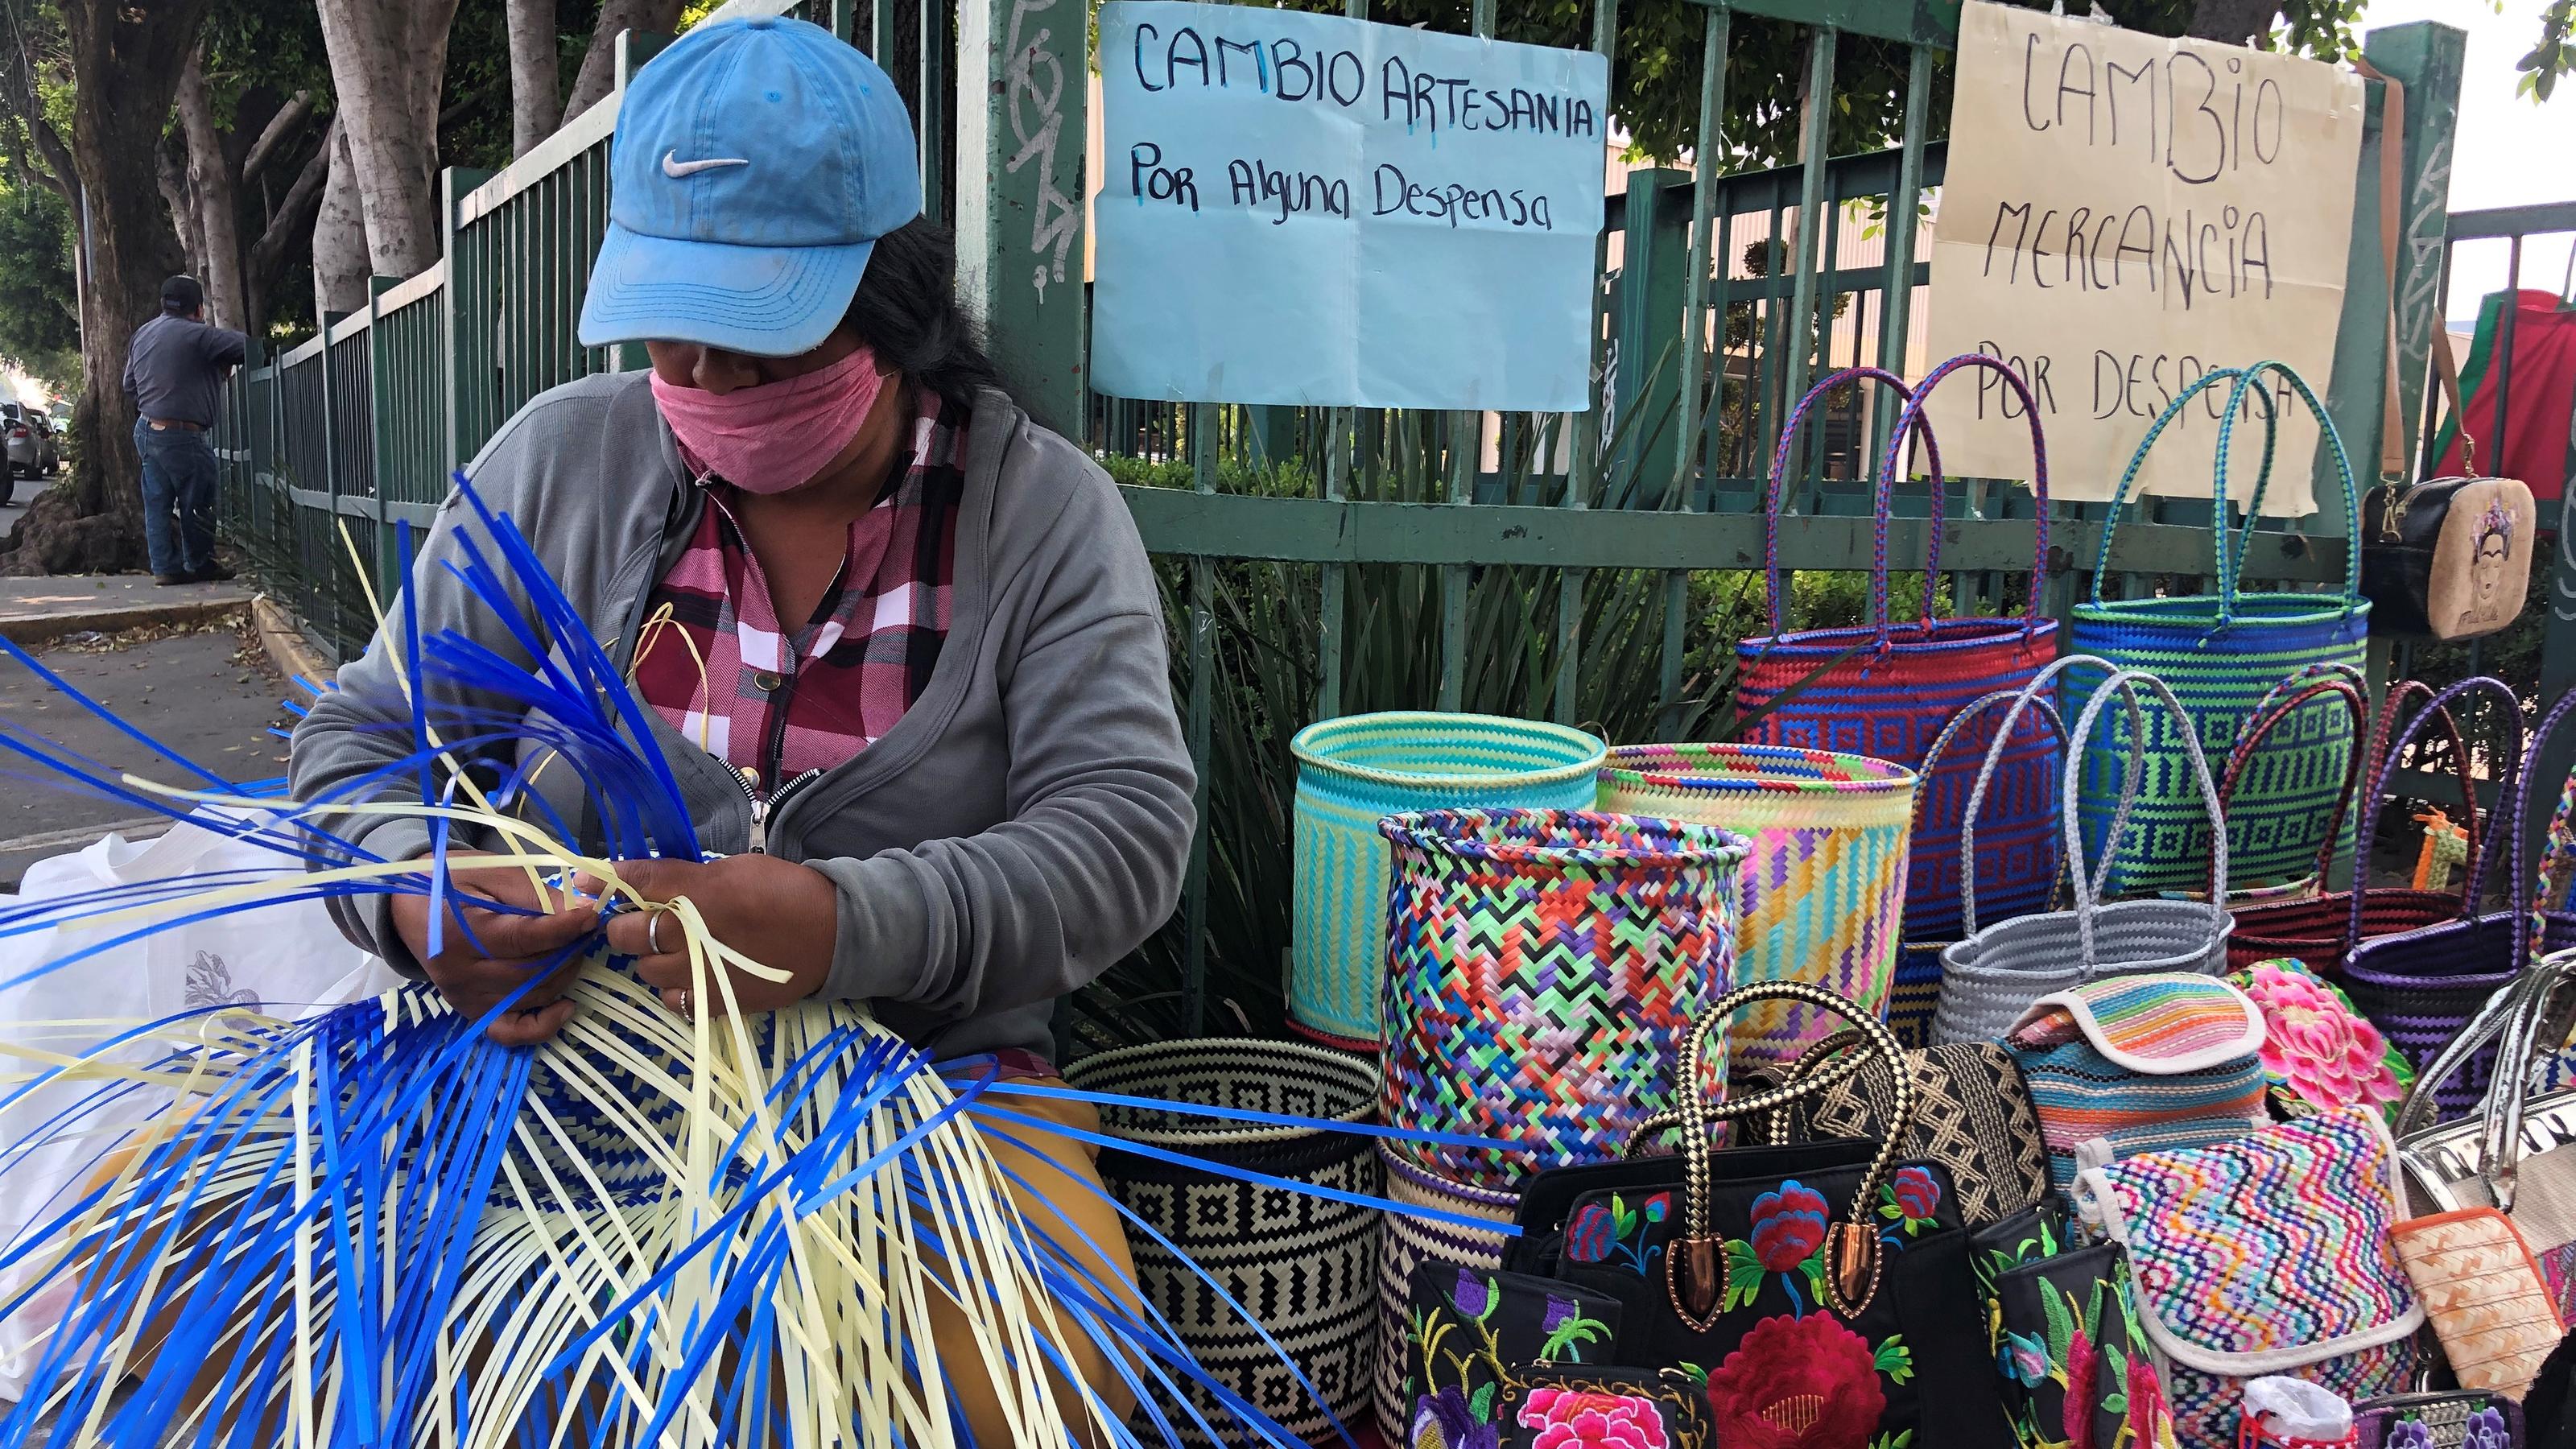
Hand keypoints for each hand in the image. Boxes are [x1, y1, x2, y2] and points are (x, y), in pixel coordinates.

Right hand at [390, 853, 601, 1044]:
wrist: (411, 905)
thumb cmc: (454, 881)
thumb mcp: (493, 872)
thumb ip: (535, 893)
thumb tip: (582, 911)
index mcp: (458, 933)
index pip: (522, 939)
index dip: (563, 930)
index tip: (591, 916)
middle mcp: (459, 974)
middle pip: (532, 972)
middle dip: (568, 950)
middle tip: (584, 929)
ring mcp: (464, 998)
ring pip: (531, 997)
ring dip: (564, 975)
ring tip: (574, 949)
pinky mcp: (471, 1012)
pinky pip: (511, 1031)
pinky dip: (543, 1025)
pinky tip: (566, 1006)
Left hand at [599, 854, 836, 1016]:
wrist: (833, 934)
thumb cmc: (786, 891)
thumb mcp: (736, 868)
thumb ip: (688, 877)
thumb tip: (647, 880)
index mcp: (698, 890)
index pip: (637, 881)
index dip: (605, 879)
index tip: (585, 881)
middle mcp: (690, 931)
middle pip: (627, 933)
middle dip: (627, 925)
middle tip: (643, 920)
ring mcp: (700, 971)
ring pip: (645, 970)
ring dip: (651, 959)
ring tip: (674, 950)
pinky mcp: (715, 1001)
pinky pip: (672, 999)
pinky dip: (674, 987)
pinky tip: (690, 976)